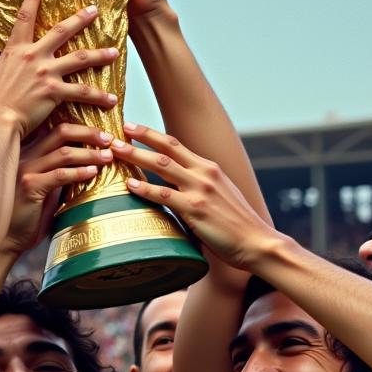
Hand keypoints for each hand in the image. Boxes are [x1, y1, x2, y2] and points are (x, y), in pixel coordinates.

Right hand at [0, 0, 118, 137]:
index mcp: (15, 50)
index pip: (24, 17)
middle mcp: (33, 57)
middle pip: (61, 32)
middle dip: (80, 19)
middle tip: (94, 10)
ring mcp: (46, 73)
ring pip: (79, 59)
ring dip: (100, 55)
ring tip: (115, 53)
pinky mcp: (55, 92)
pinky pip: (82, 92)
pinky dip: (98, 96)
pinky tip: (111, 100)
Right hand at [3, 124, 114, 254]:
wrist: (8, 238)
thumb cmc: (29, 214)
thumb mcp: (45, 186)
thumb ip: (59, 171)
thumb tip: (88, 161)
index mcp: (29, 152)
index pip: (56, 130)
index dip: (82, 128)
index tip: (102, 134)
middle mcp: (25, 155)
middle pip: (61, 132)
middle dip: (89, 133)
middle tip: (109, 139)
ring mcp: (26, 169)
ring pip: (63, 153)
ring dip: (90, 153)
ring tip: (108, 157)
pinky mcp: (29, 186)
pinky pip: (59, 175)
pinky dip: (79, 172)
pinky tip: (93, 172)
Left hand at [109, 123, 279, 269]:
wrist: (257, 242)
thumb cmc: (237, 224)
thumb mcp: (220, 195)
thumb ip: (199, 187)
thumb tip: (175, 187)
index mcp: (209, 168)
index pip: (175, 145)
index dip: (152, 135)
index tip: (132, 128)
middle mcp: (204, 173)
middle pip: (166, 149)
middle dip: (139, 138)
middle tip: (116, 132)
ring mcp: (200, 190)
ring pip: (161, 167)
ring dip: (136, 157)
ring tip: (115, 152)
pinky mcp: (196, 209)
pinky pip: (165, 196)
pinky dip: (146, 189)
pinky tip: (130, 185)